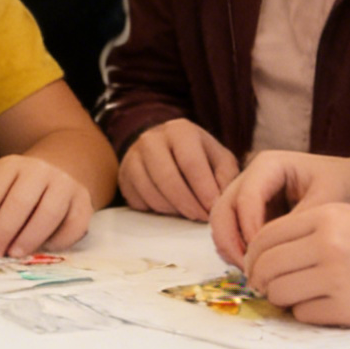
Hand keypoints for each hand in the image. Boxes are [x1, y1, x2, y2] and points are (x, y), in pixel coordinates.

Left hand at [0, 156, 93, 257]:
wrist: (60, 168)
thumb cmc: (19, 188)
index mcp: (11, 165)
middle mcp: (40, 170)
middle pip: (19, 203)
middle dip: (1, 233)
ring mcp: (65, 185)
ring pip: (48, 214)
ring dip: (28, 239)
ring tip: (13, 254)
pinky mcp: (84, 202)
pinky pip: (73, 226)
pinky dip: (57, 241)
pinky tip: (42, 248)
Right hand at [118, 120, 238, 219]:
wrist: (164, 149)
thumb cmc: (198, 156)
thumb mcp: (218, 158)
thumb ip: (226, 175)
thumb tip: (219, 199)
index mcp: (180, 130)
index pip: (191, 162)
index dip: (203, 190)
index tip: (213, 209)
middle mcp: (152, 139)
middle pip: (168, 178)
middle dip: (188, 204)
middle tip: (200, 218)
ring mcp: (133, 157)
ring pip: (152, 193)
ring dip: (173, 210)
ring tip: (188, 212)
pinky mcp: (123, 176)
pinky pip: (140, 201)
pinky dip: (157, 211)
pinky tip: (171, 208)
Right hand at [209, 149, 349, 268]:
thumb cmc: (347, 185)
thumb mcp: (328, 200)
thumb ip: (300, 221)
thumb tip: (275, 250)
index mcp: (268, 165)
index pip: (245, 199)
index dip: (249, 230)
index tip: (266, 258)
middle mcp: (251, 177)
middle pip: (222, 209)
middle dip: (230, 242)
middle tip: (250, 271)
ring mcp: (248, 195)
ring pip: (222, 223)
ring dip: (231, 249)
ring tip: (254, 273)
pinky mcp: (251, 213)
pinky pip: (233, 232)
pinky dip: (238, 251)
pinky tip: (257, 269)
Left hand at [241, 203, 349, 329]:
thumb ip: (312, 231)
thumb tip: (267, 256)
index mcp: (326, 216)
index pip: (266, 236)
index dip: (254, 255)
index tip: (256, 266)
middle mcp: (326, 245)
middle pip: (266, 266)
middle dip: (261, 279)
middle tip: (267, 286)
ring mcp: (335, 279)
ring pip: (279, 293)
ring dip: (281, 299)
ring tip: (296, 297)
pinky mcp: (347, 310)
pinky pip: (303, 315)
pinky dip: (305, 314)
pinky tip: (322, 308)